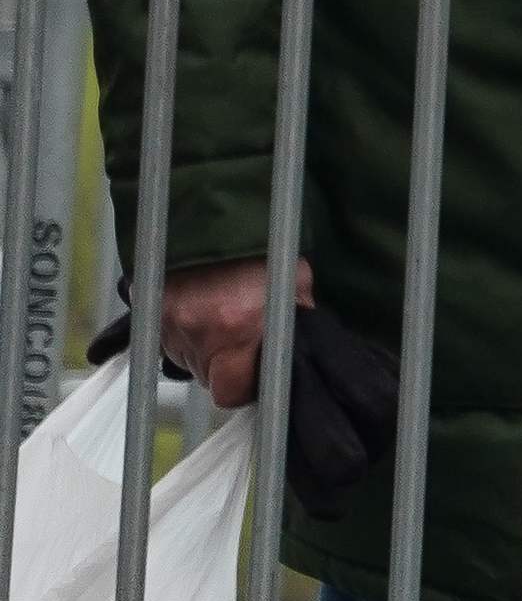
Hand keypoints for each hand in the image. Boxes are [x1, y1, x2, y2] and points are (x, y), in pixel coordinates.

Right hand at [158, 260, 308, 407]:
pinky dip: (176, 328)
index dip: (243, 386)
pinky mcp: (148, 304)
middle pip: (205, 374)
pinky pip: (158, 333)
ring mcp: (167, 319)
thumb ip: (292, 324)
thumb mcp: (294, 285)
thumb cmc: (264, 246)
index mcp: (237, 331)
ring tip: (219, 312)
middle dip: (222, 361)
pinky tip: (187, 312)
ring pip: (183, 355)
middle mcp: (197, 331)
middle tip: (240, 335)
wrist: (220, 207)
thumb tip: (292, 355)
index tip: (253, 373)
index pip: (229, 392)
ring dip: (199, 344)